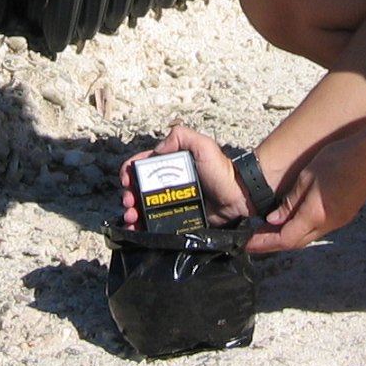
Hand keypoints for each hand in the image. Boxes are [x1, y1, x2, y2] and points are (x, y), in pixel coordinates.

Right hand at [117, 122, 252, 228]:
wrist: (239, 198)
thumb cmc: (222, 171)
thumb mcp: (203, 145)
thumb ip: (182, 137)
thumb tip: (157, 148)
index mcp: (169, 165)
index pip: (141, 165)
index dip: (128, 171)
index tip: (127, 180)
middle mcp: (166, 183)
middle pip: (137, 189)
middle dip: (127, 194)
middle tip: (129, 202)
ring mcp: (170, 203)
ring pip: (142, 207)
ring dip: (130, 211)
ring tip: (131, 216)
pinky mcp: (176, 220)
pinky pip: (154, 223)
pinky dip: (141, 226)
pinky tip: (135, 228)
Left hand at [245, 137, 365, 254]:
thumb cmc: (339, 159)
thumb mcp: (307, 176)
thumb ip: (290, 202)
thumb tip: (274, 220)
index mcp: (316, 214)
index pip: (285, 239)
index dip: (265, 243)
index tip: (249, 244)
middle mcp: (329, 223)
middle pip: (296, 242)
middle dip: (274, 243)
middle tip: (255, 239)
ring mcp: (340, 220)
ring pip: (309, 236)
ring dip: (288, 236)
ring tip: (270, 230)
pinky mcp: (346, 214)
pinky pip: (320, 228)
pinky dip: (302, 229)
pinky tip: (293, 220)